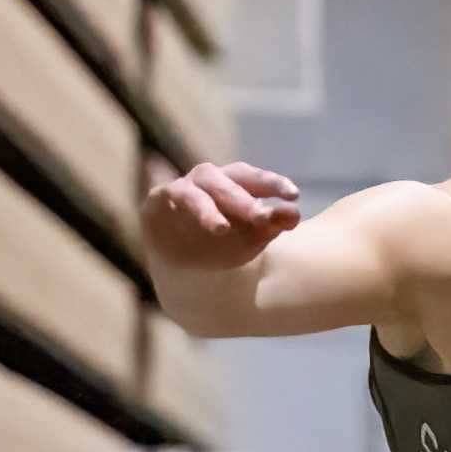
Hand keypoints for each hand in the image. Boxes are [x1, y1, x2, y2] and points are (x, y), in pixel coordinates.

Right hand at [141, 161, 301, 271]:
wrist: (194, 273)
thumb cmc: (229, 246)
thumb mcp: (255, 236)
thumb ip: (273, 223)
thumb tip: (294, 213)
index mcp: (233, 183)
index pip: (252, 178)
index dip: (271, 184)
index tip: (293, 196)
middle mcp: (206, 181)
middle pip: (225, 182)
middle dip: (243, 200)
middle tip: (262, 217)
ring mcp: (180, 190)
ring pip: (192, 192)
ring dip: (207, 209)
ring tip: (222, 229)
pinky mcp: (156, 203)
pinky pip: (165, 198)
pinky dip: (179, 207)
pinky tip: (198, 224)